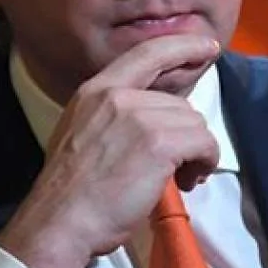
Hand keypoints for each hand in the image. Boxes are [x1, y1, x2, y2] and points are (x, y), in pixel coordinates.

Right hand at [0, 34, 221, 267]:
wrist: (60, 221)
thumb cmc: (70, 193)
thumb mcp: (81, 133)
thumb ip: (113, 116)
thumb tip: (154, 121)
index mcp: (95, 91)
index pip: (146, 54)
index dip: (182, 46)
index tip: (207, 45)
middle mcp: (116, 96)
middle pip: (178, 103)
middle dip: (185, 135)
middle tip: (177, 166)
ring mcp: (138, 117)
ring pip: (194, 123)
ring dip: (195, 152)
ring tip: (179, 178)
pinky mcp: (158, 143)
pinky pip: (203, 143)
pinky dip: (204, 162)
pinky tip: (187, 181)